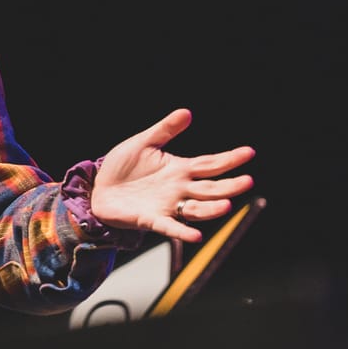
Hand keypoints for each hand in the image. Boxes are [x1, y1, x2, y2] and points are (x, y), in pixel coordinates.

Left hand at [89, 108, 255, 243]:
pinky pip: (170, 227)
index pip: (209, 164)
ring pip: (196, 209)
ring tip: (228, 204)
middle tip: (248, 181)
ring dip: (212, 209)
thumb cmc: (122, 166)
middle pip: (209, 188)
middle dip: (229, 186)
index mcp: (179, 169)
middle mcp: (178, 189)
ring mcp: (167, 205)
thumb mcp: (144, 142)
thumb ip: (165, 129)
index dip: (229, 159)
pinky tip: (196, 236)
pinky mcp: (151, 219)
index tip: (249, 152)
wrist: (98, 188)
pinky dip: (183, 232)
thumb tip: (187, 112)